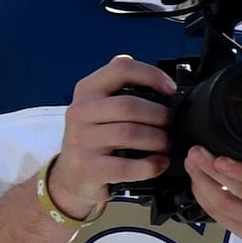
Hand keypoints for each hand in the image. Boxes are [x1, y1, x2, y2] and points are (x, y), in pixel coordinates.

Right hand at [50, 57, 176, 219]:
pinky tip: (159, 163)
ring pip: (131, 133)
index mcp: (87, 91)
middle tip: (170, 125)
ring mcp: (81, 141)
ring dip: (158, 140)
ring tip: (165, 144)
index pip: (121, 69)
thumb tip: (142, 67)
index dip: (152, 75)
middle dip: (160, 115)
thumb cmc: (94, 136)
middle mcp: (80, 112)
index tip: (171, 89)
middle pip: (130, 105)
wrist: (70, 175)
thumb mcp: (100, 106)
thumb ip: (120, 87)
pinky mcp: (88, 167)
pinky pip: (128, 165)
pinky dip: (151, 165)